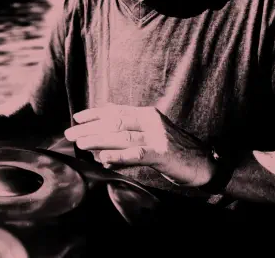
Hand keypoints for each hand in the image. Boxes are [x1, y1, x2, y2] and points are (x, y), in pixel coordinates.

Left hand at [64, 104, 213, 186]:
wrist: (204, 163)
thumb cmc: (175, 151)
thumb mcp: (152, 136)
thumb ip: (130, 133)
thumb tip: (103, 136)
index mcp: (147, 114)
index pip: (116, 110)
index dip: (95, 113)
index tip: (77, 117)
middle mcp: (150, 120)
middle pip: (115, 121)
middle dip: (90, 127)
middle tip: (70, 134)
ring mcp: (156, 136)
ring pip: (121, 135)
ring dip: (98, 140)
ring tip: (80, 143)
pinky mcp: (161, 153)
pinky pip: (135, 153)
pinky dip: (118, 155)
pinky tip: (103, 158)